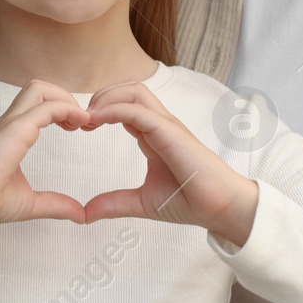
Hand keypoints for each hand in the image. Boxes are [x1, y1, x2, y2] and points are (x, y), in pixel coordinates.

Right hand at [0, 80, 92, 230]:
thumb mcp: (31, 203)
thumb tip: (81, 215)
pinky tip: (80, 123)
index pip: (37, 105)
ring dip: (64, 99)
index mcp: (12, 134)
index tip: (78, 128)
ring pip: (39, 88)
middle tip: (82, 121)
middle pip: (39, 88)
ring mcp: (12, 124)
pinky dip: (66, 109)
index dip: (62, 109)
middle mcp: (11, 123)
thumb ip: (56, 204)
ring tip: (81, 120)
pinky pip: (45, 108)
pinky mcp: (15, 129)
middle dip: (65, 97)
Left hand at [83, 82, 259, 247]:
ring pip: (134, 91)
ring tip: (89, 117)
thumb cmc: (190, 201)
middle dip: (102, 95)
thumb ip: (114, 203)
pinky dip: (114, 110)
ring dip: (107, 97)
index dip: (101, 109)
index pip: (126, 105)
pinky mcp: (170, 132)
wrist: (220, 208)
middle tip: (82, 118)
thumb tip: (86, 213)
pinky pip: (138, 111)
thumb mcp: (142, 202)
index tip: (82, 126)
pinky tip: (97, 121)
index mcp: (154, 134)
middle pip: (129, 89)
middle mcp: (160, 124)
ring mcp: (167, 125)